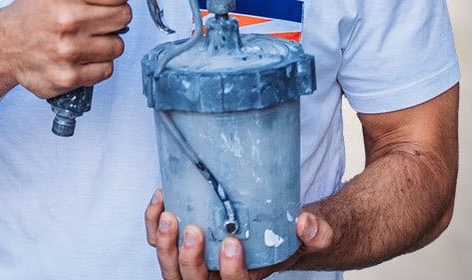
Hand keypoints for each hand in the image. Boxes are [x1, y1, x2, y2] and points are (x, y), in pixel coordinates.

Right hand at [0, 0, 139, 98]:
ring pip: (118, 45)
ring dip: (106, 42)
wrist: (3, 46)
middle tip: (96, 18)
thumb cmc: (30, 15)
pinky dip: (98, 64)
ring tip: (86, 38)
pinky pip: (106, 69)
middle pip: (123, 16)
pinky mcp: (69, 76)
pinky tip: (82, 56)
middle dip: (113, 17)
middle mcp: (68, 20)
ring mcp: (69, 50)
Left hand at [145, 188, 333, 279]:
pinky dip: (154, 225)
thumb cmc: (289, 235)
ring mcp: (195, 263)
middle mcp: (216, 276)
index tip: (232, 244)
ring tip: (169, 216)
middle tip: (193, 230)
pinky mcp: (180, 244)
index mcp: (248, 277)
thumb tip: (305, 222)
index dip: (230, 272)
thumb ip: (317, 231)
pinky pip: (159, 242)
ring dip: (165, 246)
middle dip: (189, 260)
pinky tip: (160, 200)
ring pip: (171, 270)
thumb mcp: (313, 234)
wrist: (272, 227)